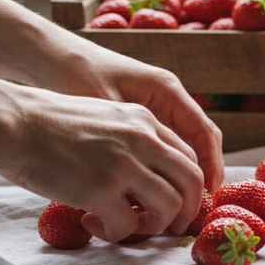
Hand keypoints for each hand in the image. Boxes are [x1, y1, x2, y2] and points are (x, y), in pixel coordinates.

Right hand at [0, 86, 206, 241]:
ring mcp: (124, 164)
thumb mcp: (102, 117)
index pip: (188, 156)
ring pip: (168, 206)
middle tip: (169, 227)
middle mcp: (143, 140)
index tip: (177, 203)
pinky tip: (93, 224)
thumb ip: (129, 140)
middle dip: (187, 210)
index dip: (188, 185)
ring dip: (152, 225)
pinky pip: (127, 224)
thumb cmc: (45, 124)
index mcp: (144, 121)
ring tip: (127, 226)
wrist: (10, 122)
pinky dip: (116, 233)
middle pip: (192, 181)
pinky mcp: (101, 189)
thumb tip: (143, 177)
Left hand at [47, 45, 224, 192]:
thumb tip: (147, 180)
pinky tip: (153, 190)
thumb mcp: (101, 108)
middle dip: (201, 173)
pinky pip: (163, 146)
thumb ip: (126, 140)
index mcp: (166, 90)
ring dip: (183, 174)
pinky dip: (164, 168)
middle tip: (196, 206)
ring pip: (183, 145)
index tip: (210, 192)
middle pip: (199, 140)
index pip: (202, 131)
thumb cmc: (75, 75)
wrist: (53, 58)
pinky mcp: (140, 117)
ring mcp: (156, 107)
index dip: (211, 164)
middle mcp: (167, 98)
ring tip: (177, 204)